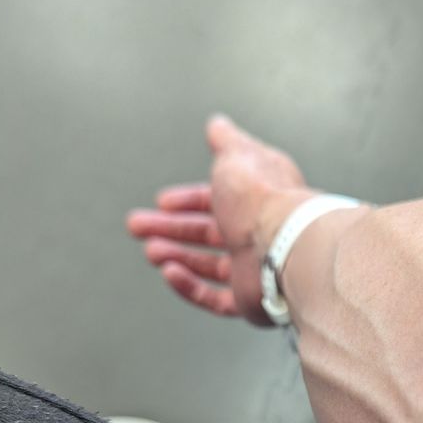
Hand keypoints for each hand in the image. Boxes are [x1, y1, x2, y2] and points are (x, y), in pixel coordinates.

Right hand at [126, 115, 314, 324]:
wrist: (285, 245)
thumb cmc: (262, 199)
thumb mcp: (235, 157)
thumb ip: (225, 141)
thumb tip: (218, 123)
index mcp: (258, 199)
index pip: (217, 199)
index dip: (188, 199)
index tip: (161, 201)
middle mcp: (258, 233)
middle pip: (207, 233)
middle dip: (170, 228)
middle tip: (137, 226)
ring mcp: (255, 268)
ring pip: (209, 266)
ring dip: (176, 256)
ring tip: (151, 251)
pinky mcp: (250, 299)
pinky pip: (216, 298)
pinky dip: (190, 286)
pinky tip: (169, 273)